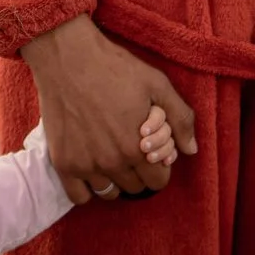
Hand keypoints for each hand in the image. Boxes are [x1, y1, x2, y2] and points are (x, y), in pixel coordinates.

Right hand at [21, 15, 196, 203]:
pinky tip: (92, 171)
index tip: (152, 152)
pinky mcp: (63, 163)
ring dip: (115, 180)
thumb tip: (191, 149)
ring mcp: (85, 165)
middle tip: (131, 149)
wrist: (68, 58)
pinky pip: (79, 197)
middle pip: (135, 187)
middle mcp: (112, 163)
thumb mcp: (157, 84)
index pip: (158, 180)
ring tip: (112, 158)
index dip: (159, 166)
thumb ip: (180, 118)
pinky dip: (88, 189)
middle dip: (138, 172)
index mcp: (138, 147)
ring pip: (108, 193)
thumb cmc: (115, 68)